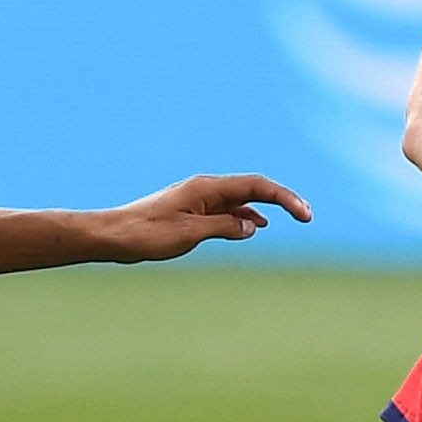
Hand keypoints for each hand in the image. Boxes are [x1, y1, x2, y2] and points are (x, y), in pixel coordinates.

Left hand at [96, 174, 311, 260]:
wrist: (113, 235)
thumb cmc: (146, 234)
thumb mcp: (190, 235)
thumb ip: (224, 227)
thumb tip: (252, 226)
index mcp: (207, 188)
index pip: (256, 186)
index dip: (285, 197)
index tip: (305, 214)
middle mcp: (205, 188)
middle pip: (253, 188)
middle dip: (282, 198)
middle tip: (307, 215)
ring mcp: (198, 198)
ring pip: (240, 198)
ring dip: (265, 206)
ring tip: (289, 218)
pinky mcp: (191, 210)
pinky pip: (226, 208)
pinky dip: (244, 215)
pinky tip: (254, 226)